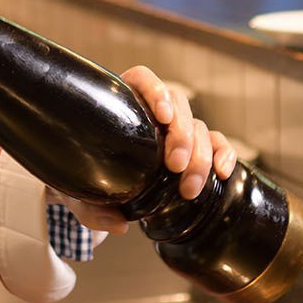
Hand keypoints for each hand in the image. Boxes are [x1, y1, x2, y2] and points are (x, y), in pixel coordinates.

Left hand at [72, 65, 235, 235]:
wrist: (99, 192)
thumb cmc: (84, 183)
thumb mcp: (78, 196)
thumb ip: (91, 210)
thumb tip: (118, 223)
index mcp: (120, 105)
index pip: (142, 79)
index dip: (155, 90)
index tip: (162, 115)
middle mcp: (151, 112)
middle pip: (178, 104)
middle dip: (182, 135)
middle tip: (175, 166)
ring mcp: (176, 129)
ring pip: (198, 126)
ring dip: (200, 154)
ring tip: (189, 187)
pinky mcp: (195, 147)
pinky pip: (216, 142)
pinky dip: (223, 154)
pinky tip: (222, 173)